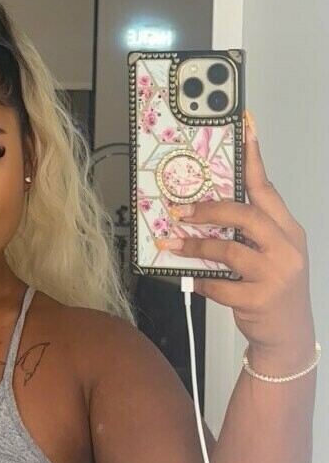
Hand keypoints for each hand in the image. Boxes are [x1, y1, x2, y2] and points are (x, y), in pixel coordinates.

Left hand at [162, 111, 314, 359]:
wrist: (289, 337)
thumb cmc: (274, 288)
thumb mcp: (270, 254)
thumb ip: (247, 231)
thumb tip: (204, 208)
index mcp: (288, 230)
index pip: (267, 188)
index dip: (253, 157)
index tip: (244, 126)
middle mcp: (286, 248)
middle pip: (246, 214)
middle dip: (209, 209)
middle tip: (180, 209)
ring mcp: (276, 274)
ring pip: (229, 249)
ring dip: (196, 245)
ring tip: (173, 242)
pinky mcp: (260, 299)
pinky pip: (220, 285)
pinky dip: (201, 281)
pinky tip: (191, 280)